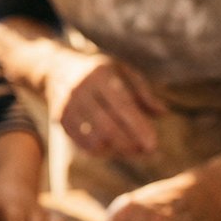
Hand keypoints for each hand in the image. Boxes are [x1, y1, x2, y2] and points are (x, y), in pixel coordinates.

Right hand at [46, 51, 161, 157]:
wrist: (57, 68)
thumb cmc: (100, 71)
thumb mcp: (123, 71)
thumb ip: (144, 92)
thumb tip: (163, 113)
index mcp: (100, 75)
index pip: (122, 107)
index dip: (139, 128)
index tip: (153, 145)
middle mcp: (81, 89)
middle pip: (107, 128)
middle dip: (129, 145)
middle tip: (146, 152)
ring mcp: (68, 105)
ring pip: (94, 139)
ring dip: (117, 151)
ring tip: (132, 151)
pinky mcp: (60, 119)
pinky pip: (82, 144)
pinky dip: (101, 152)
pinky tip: (113, 149)